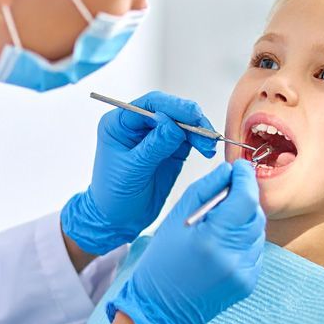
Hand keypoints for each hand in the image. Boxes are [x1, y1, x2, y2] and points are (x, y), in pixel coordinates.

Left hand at [61, 91, 217, 255]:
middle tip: (207, 132)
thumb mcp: (133, 170)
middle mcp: (139, 125)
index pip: (150, 104)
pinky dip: (201, 142)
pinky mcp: (171, 149)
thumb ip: (154, 146)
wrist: (119, 219)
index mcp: (120, 123)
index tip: (193, 114)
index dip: (174, 106)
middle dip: (191, 119)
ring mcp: (156, 136)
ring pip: (183, 124)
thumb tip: (174, 125)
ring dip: (199, 132)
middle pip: (171, 111)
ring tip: (209, 146)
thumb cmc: (114, 194)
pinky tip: (207, 150)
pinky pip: (189, 139)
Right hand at [106, 160, 264, 323]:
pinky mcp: (248, 283)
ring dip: (244, 221)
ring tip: (219, 226)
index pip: (245, 198)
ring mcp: (243, 273)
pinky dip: (244, 241)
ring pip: (258, 231)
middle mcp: (233, 257)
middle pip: (255, 213)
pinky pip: (255, 250)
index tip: (240, 168)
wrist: (160, 308)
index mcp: (212, 239)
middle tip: (225, 197)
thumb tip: (229, 171)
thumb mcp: (176, 217)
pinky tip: (223, 245)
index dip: (245, 178)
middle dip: (244, 199)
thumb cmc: (162, 261)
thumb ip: (205, 189)